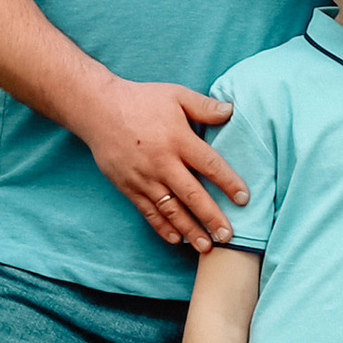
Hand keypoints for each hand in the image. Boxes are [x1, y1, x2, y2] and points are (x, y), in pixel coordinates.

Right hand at [80, 82, 248, 250]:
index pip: (209, 165)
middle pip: (192, 194)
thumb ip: (204, 106)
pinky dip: (163, 227)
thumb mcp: (176, 95)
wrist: (99, 110)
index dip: (228, 183)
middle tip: (228, 236)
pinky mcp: (129, 187)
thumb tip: (232, 111)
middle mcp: (162, 162)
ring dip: (190, 230)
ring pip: (171, 209)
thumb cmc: (141, 100)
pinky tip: (177, 239)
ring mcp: (144, 178)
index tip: (244, 199)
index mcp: (178, 139)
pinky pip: (149, 212)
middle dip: (211, 217)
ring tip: (206, 247)